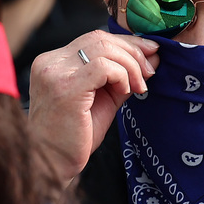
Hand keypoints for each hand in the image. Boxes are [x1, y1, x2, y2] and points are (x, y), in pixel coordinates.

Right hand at [29, 31, 160, 184]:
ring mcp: (55, 73)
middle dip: (133, 52)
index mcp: (55, 62)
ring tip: (139, 87)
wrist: (53, 164)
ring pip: (104, 49)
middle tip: (150, 72)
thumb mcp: (103, 100)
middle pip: (100, 39)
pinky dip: (121, 75)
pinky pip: (103, 67)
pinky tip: (124, 91)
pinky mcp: (65, 87)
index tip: (150, 53)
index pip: (95, 39)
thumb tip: (153, 58)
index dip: (126, 43)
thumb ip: (123, 77)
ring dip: (130, 66)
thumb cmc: (74, 138)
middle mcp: (51, 63)